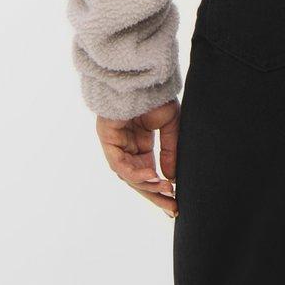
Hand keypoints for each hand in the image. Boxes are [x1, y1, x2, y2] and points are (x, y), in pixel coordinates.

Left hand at [96, 98, 180, 217]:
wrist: (143, 75)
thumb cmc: (155, 94)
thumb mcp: (169, 124)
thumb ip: (170, 150)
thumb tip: (171, 179)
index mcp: (140, 146)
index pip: (149, 174)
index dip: (161, 189)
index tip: (176, 203)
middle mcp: (127, 148)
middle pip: (138, 180)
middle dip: (155, 195)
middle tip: (172, 209)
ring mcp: (116, 145)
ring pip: (129, 175)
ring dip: (148, 186)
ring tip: (166, 192)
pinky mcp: (108, 139)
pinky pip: (120, 163)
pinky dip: (136, 173)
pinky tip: (153, 176)